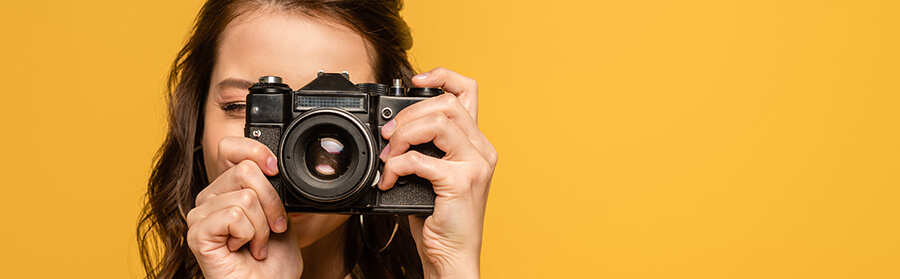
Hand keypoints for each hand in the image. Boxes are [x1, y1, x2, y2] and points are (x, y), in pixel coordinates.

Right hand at [186, 137, 301, 278]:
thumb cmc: (273, 261)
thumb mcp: (280, 214)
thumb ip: (272, 188)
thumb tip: (273, 165)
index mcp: (228, 188)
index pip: (231, 147)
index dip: (256, 151)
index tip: (275, 170)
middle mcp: (210, 197)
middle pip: (246, 171)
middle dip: (272, 203)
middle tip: (271, 230)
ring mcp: (200, 215)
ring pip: (245, 197)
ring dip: (262, 227)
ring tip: (256, 245)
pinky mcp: (197, 233)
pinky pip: (234, 215)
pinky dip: (250, 235)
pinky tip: (242, 249)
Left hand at [379, 67, 497, 277]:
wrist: (452, 256)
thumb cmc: (440, 219)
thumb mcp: (433, 175)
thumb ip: (424, 148)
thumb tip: (392, 130)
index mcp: (476, 143)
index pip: (468, 90)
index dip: (443, 76)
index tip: (417, 80)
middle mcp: (482, 150)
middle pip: (448, 103)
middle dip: (410, 114)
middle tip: (389, 136)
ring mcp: (475, 165)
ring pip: (439, 123)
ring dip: (404, 135)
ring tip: (389, 156)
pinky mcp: (461, 182)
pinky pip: (422, 159)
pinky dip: (398, 166)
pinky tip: (391, 179)